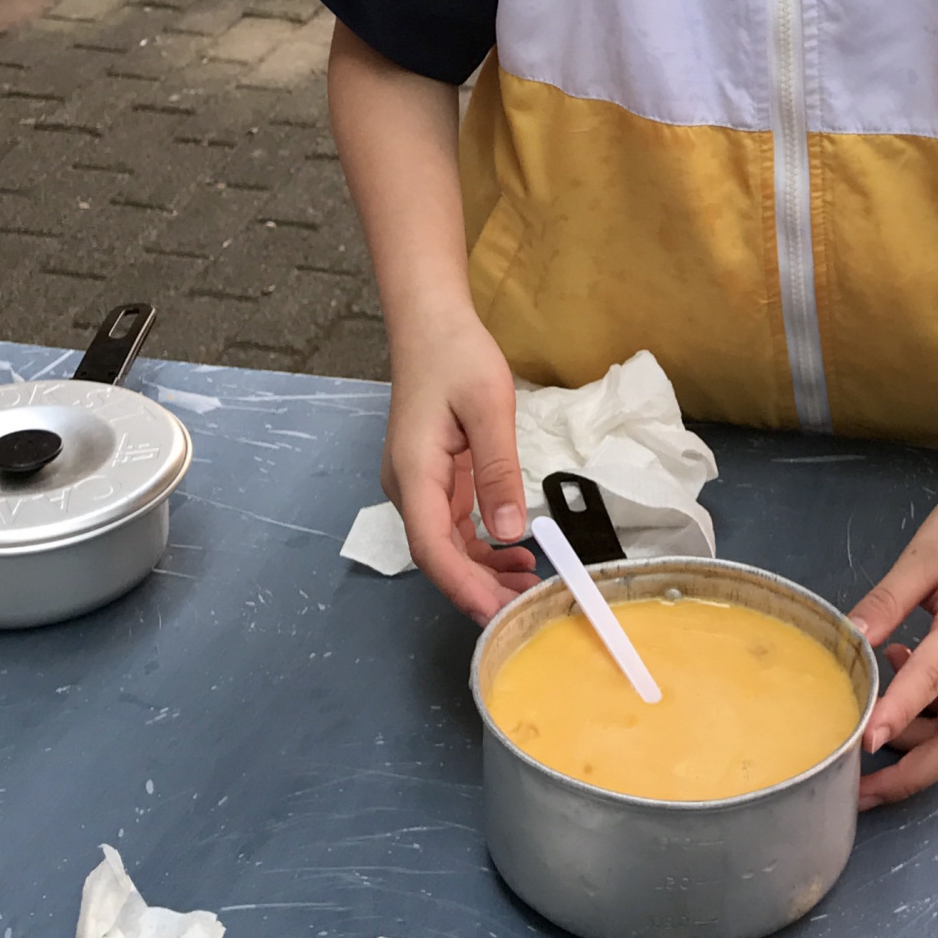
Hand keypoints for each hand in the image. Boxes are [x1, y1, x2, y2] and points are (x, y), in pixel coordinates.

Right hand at [380, 314, 537, 623]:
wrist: (430, 323)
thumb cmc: (458, 356)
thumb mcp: (489, 406)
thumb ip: (498, 470)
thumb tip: (509, 532)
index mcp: (415, 473)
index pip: (432, 548)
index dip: (464, 587)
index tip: (498, 614)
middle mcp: (408, 487)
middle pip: (438, 556)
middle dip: (480, 590)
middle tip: (527, 611)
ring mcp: (417, 484)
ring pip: (446, 546)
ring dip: (483, 572)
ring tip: (529, 589)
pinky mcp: (432, 478)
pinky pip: (453, 526)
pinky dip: (481, 547)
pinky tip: (514, 556)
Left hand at [847, 467, 937, 809]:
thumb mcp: (925, 555)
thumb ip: (886, 601)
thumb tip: (848, 641)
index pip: (929, 684)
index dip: (895, 718)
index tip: (860, 748)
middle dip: (907, 776)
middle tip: (859, 792)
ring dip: (915, 743)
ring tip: (870, 720)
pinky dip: (929, 713)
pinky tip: (901, 673)